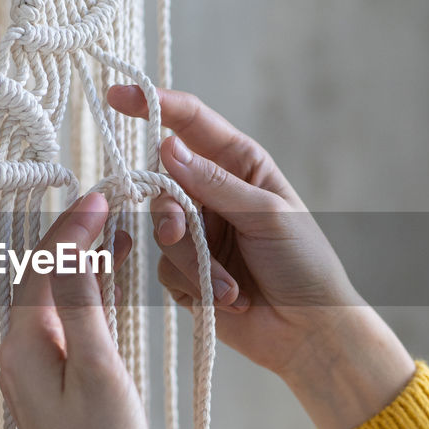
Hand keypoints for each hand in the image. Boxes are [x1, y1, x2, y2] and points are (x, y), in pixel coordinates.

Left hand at [0, 192, 149, 428]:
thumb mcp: (99, 370)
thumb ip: (85, 305)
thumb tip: (73, 249)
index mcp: (22, 346)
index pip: (40, 267)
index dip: (70, 228)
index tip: (101, 197)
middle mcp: (20, 355)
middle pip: (43, 279)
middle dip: (76, 239)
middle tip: (113, 206)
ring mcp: (37, 373)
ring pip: (59, 302)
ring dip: (86, 267)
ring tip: (122, 234)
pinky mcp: (57, 389)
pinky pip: (70, 327)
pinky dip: (92, 300)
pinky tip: (115, 287)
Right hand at [108, 85, 415, 428]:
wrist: (310, 332)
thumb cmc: (304, 264)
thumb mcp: (266, 214)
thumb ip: (214, 183)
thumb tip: (166, 146)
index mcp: (239, 165)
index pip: (190, 124)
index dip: (154, 106)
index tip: (117, 97)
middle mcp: (214, 193)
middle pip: (163, 184)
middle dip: (172, 213)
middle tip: (182, 230)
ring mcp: (199, 233)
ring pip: (162, 232)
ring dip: (194, 261)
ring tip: (230, 287)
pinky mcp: (188, 273)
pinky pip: (165, 269)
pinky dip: (195, 285)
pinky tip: (229, 300)